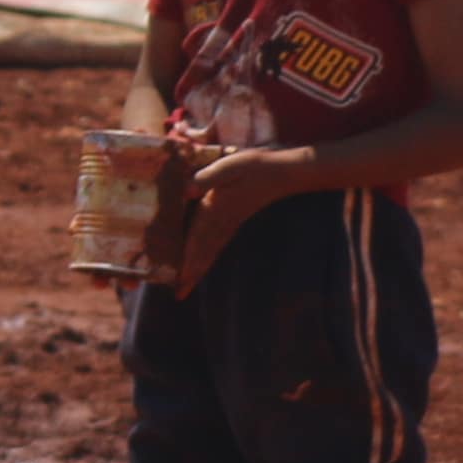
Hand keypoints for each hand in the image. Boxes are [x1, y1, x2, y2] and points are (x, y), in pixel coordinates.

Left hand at [154, 141, 295, 292]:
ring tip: (187, 286)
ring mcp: (229, 223)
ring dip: (199, 269)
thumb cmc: (255, 166)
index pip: (198, 240)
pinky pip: (218, 244)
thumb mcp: (229, 166)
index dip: (187, 261)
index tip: (179, 282)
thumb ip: (207, 178)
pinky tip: (204, 263)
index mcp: (216, 210)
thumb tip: (186, 190)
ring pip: (211, 251)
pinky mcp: (234, 220)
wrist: (283, 172)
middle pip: (204, 253)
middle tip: (179, 296)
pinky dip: (208, 257)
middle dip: (191, 274)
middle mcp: (221, 222)